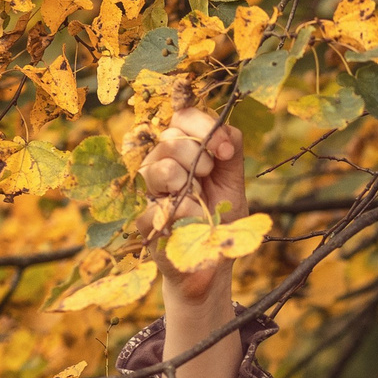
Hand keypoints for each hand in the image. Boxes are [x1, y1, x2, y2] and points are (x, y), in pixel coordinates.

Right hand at [135, 107, 245, 302]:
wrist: (213, 259)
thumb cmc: (220, 215)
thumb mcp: (233, 181)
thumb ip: (231, 151)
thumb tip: (224, 135)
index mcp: (180, 149)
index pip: (181, 118)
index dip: (204, 128)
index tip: (224, 151)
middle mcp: (159, 164)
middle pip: (170, 139)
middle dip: (199, 156)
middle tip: (209, 177)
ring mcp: (148, 192)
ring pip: (161, 169)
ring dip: (189, 184)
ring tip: (199, 200)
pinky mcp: (144, 221)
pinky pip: (163, 207)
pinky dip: (187, 215)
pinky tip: (193, 223)